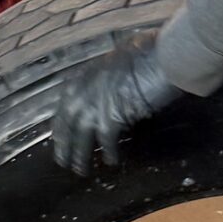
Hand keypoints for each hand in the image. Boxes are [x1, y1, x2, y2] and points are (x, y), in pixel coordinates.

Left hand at [51, 36, 183, 173]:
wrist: (162, 56)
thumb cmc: (148, 52)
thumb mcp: (118, 60)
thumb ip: (108, 76)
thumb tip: (112, 86)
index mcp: (84, 75)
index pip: (64, 106)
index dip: (62, 125)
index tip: (60, 138)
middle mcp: (84, 90)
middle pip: (67, 124)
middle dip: (64, 145)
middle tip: (63, 161)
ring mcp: (96, 104)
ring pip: (81, 136)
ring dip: (80, 155)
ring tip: (81, 170)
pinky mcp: (112, 116)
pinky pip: (106, 140)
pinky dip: (109, 152)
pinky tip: (111, 160)